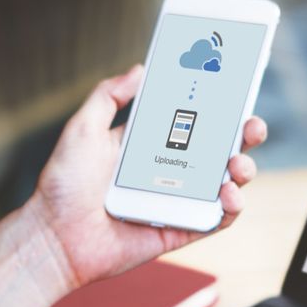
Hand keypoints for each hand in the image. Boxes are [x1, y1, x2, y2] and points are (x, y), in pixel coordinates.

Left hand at [26, 64, 267, 287]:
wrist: (54, 237)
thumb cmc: (63, 186)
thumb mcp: (83, 129)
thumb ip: (109, 96)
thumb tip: (140, 69)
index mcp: (151, 144)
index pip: (194, 120)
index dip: (218, 106)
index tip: (236, 89)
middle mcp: (170, 171)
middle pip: (219, 149)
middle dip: (244, 135)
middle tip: (252, 126)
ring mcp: (179, 201)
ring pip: (226, 183)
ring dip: (243, 170)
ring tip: (237, 164)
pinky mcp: (181, 230)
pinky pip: (217, 219)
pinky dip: (232, 207)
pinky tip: (229, 193)